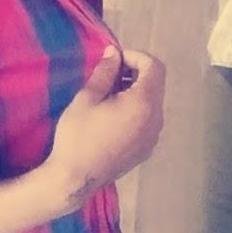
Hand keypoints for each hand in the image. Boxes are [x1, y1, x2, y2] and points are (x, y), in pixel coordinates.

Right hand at [46, 47, 164, 212]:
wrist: (75, 180)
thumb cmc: (79, 135)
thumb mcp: (87, 98)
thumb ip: (105, 71)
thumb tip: (114, 52)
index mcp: (144, 103)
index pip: (154, 67)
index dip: (136, 56)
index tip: (114, 59)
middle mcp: (156, 119)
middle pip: (156, 83)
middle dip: (136, 71)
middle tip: (110, 73)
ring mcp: (153, 137)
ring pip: (153, 101)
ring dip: (136, 90)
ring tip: (110, 93)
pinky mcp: (146, 149)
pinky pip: (149, 119)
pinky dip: (137, 108)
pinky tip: (114, 114)